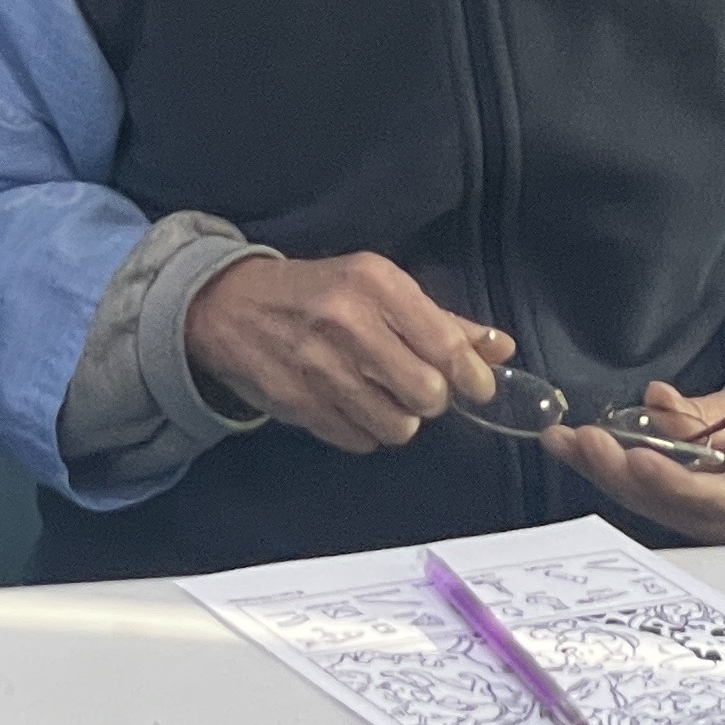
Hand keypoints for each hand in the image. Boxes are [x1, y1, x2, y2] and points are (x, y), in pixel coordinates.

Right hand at [184, 253, 506, 454]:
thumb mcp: (376, 286)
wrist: (224, 306)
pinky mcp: (298, 403)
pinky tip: (349, 405)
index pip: (447, 348)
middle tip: (415, 385)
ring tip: (379, 396)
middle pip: (428, 395)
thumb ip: (441, 319)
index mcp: (374, 284)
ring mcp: (319, 367)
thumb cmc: (313, 293)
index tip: (476, 386)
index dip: (473, 378)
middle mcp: (347, 322)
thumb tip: (500, 348)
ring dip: (398, 418)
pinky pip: (359, 440)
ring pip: (397, 426)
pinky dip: (364, 431)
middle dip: (431, 398)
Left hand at [544, 379, 724, 546]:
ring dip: (603, 473)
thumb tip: (654, 399)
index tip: (634, 456)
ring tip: (563, 442)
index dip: (672, 480)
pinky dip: (615, 477)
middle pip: (673, 506)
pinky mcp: (694, 525)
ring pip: (653, 507)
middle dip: (619, 471)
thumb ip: (700, 412)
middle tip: (578, 439)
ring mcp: (720, 533)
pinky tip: (580, 454)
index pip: (717, 496)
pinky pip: (650, 504)